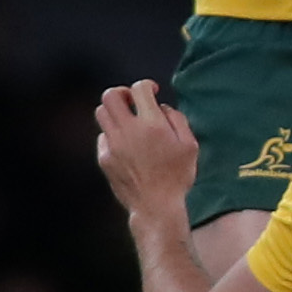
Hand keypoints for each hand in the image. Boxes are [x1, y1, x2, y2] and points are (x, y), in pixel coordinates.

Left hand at [95, 80, 201, 215]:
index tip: (153, 91)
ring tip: (128, 121)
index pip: (139, 88)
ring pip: (101, 113)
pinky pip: (102, 136)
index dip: (146, 85)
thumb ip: (177, 120)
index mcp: (152, 124)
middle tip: (133, 101)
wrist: (156, 206)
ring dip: (115, 111)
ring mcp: (113, 145)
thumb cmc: (177, 176)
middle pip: (111, 95)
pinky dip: (112, 133)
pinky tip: (126, 144)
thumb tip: (163, 108)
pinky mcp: (105, 158)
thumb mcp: (190, 145)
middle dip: (123, 93)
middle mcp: (128, 131)